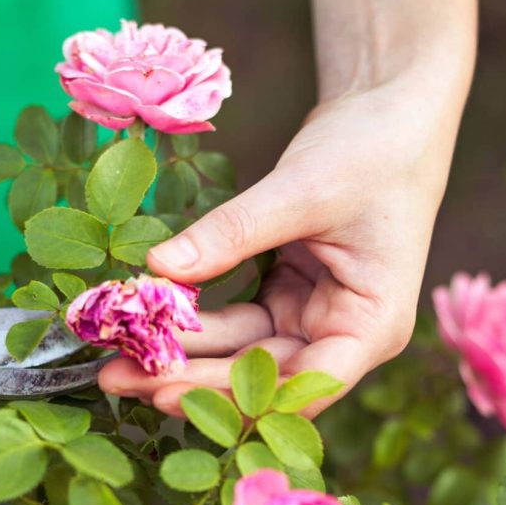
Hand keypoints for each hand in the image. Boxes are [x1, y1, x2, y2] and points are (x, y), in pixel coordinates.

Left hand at [98, 69, 467, 417]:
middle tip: (117, 379)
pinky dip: (193, 322)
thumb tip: (159, 268)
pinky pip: (234, 323)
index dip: (233, 396)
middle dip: (190, 379)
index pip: (302, 384)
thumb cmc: (372, 149)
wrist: (390, 108)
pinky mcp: (287, 296)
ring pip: (241, 353)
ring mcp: (313, 318)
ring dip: (183, 355)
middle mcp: (344, 335)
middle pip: (262, 376)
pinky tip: (145, 323)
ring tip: (115, 360)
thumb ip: (232, 232)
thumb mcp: (300, 189)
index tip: (165, 392)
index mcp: (373, 325)